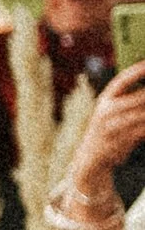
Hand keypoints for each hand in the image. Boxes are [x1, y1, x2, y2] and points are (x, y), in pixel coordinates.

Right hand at [63, 62, 144, 218]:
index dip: (137, 71)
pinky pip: (141, 132)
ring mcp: (112, 128)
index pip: (122, 80)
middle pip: (138, 98)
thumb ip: (127, 99)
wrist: (91, 158)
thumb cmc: (107, 129)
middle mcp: (105, 112)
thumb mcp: (110, 110)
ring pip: (142, 116)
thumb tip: (144, 83)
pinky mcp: (119, 143)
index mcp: (104, 99)